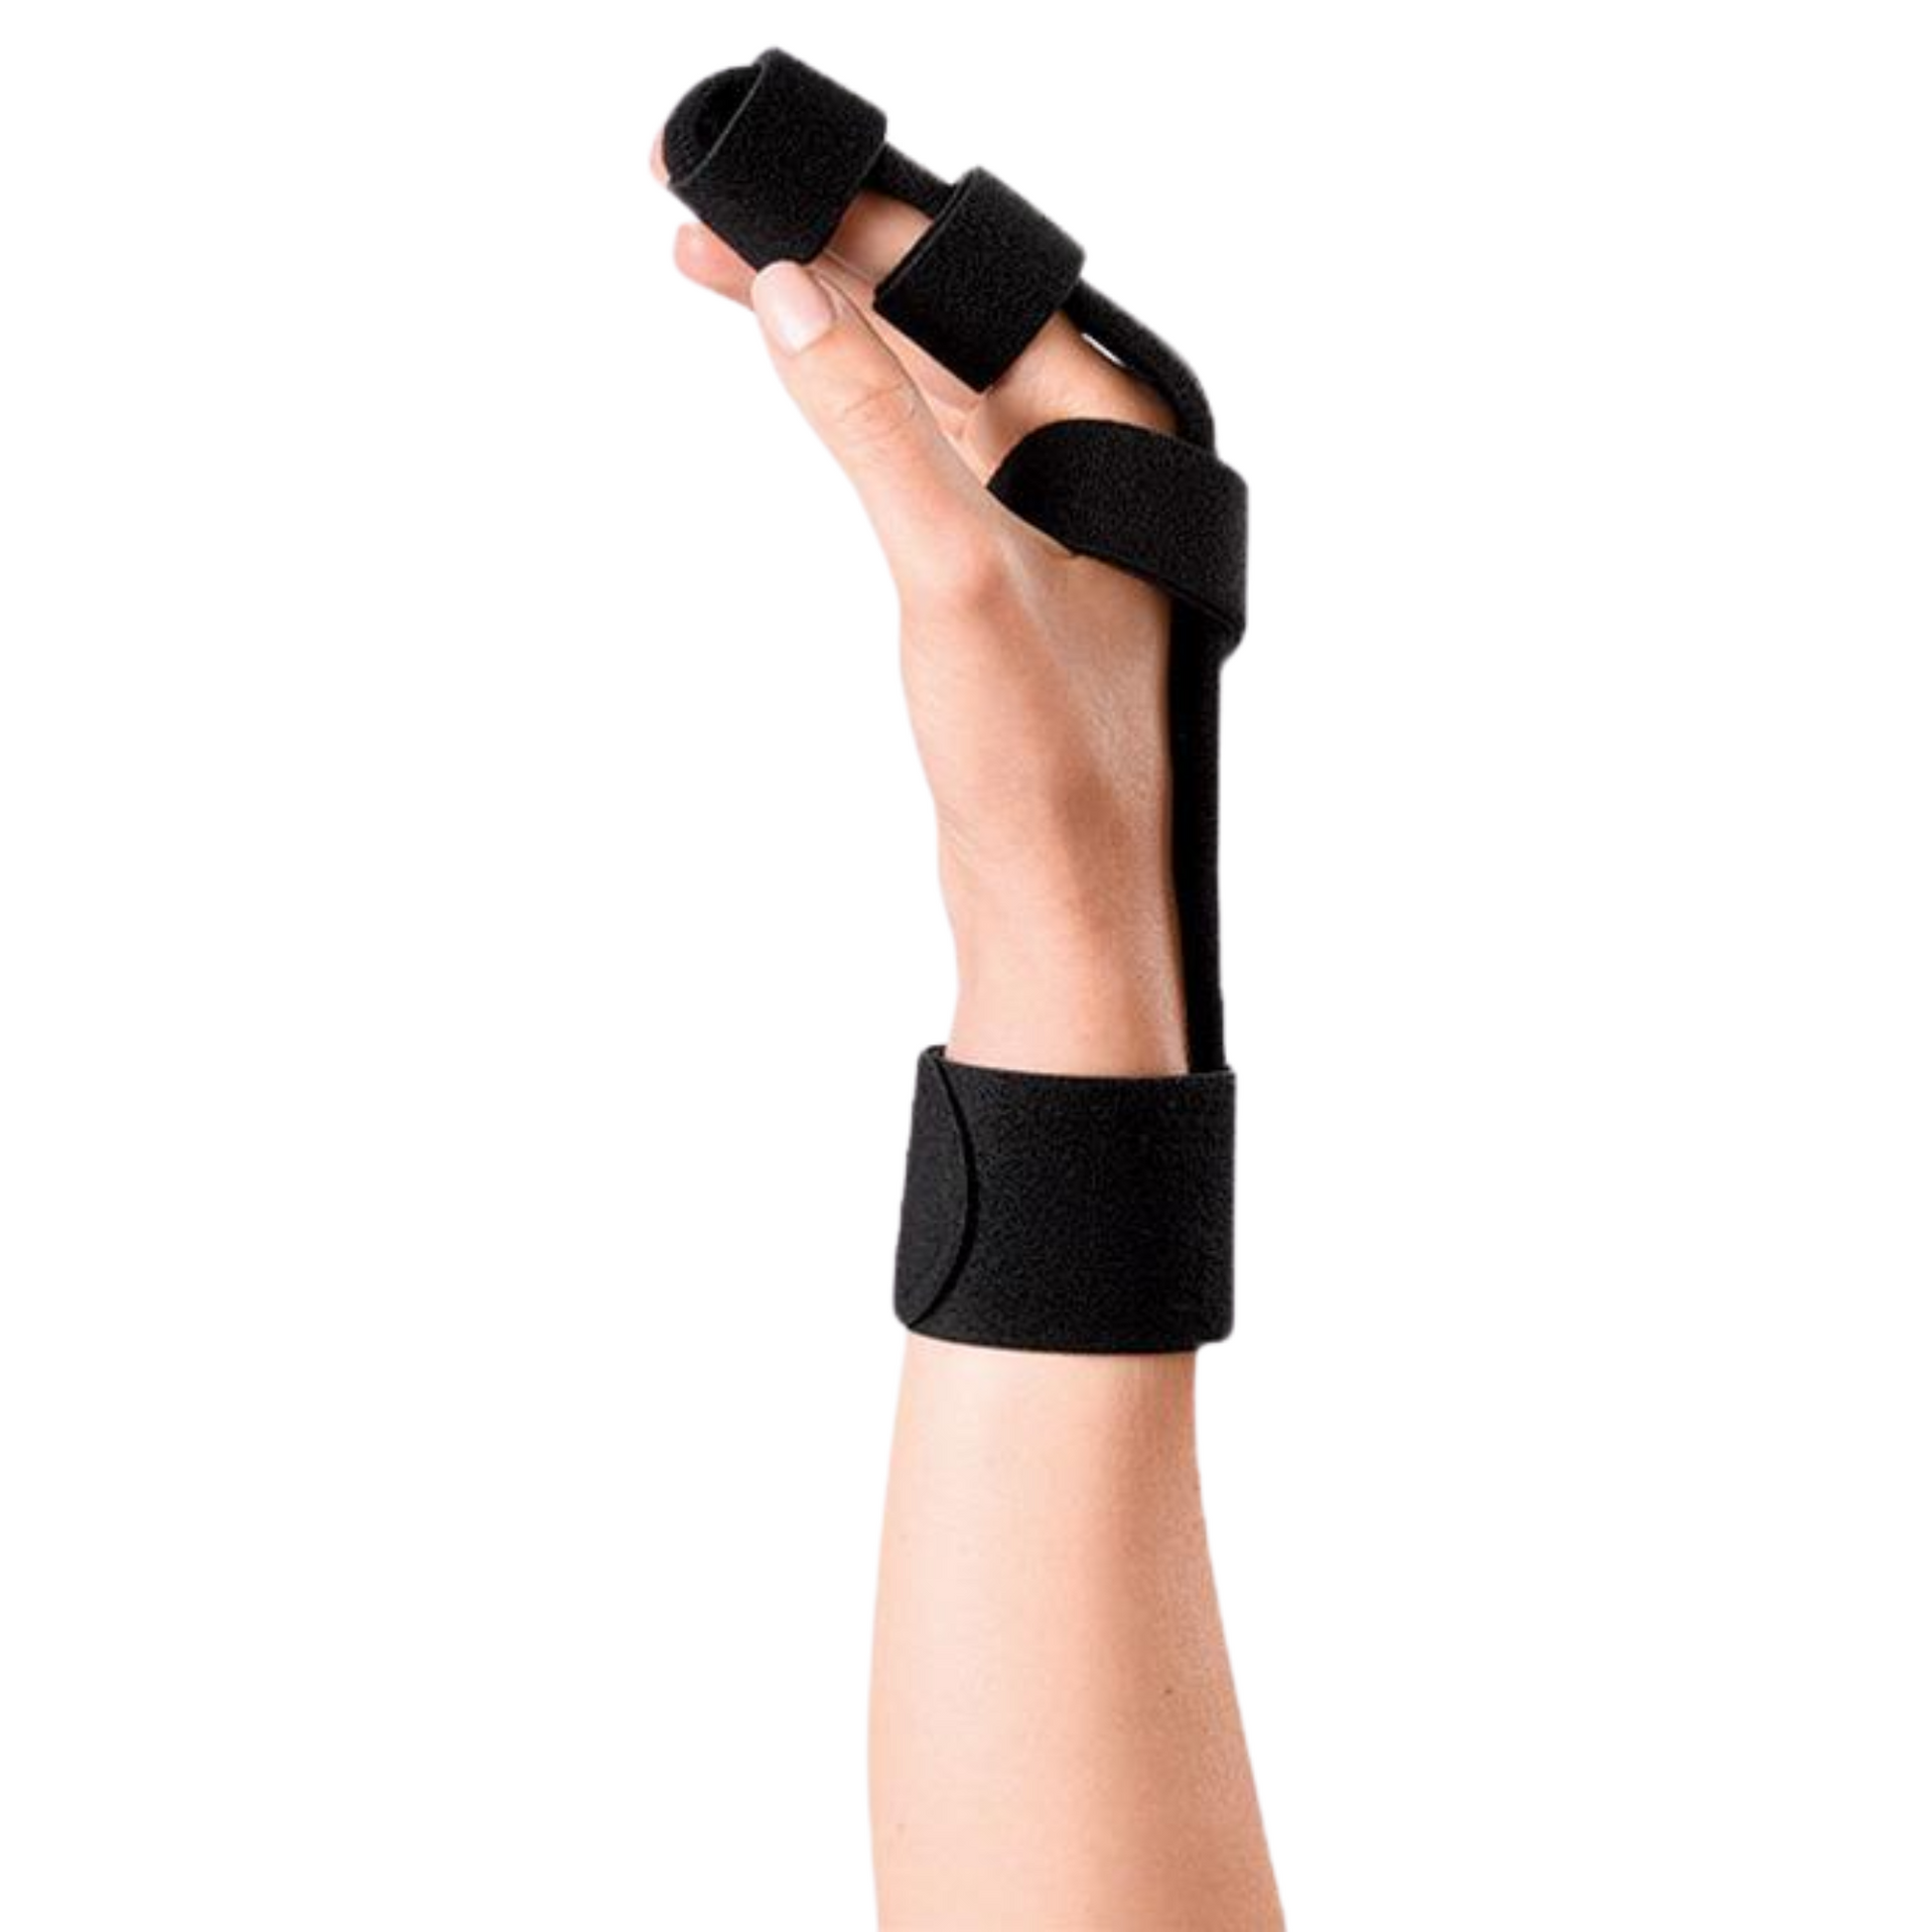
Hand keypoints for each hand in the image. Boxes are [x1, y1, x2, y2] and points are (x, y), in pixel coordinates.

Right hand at [655, 138, 1186, 1075]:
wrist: (1059, 907)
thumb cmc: (1048, 763)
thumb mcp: (955, 573)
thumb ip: (874, 427)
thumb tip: (793, 297)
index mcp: (1115, 430)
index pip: (970, 283)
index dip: (855, 229)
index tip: (749, 197)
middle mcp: (1094, 458)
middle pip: (943, 318)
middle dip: (829, 268)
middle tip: (706, 229)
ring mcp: (1049, 513)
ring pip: (925, 381)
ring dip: (834, 334)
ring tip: (727, 278)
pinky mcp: (1003, 570)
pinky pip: (921, 453)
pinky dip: (858, 413)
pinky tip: (808, 379)